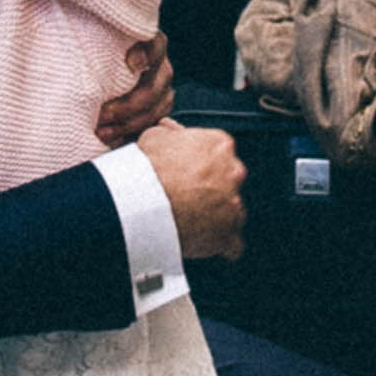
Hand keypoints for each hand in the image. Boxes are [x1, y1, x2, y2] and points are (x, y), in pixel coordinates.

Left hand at [95, 33, 174, 146]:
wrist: (107, 70)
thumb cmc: (98, 53)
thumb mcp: (97, 40)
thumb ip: (93, 35)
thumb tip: (70, 23)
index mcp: (149, 43)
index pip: (154, 46)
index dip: (146, 55)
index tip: (131, 63)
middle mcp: (161, 66)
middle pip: (153, 89)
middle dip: (126, 106)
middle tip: (101, 114)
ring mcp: (163, 90)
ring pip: (154, 112)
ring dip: (127, 126)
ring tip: (102, 132)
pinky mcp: (159, 111)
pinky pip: (150, 127)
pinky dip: (130, 136)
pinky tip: (111, 140)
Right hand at [136, 120, 245, 260]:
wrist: (141, 203)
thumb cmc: (146, 170)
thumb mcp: (153, 137)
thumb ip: (170, 134)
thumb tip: (170, 130)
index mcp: (219, 145)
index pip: (220, 153)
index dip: (203, 164)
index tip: (190, 173)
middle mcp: (233, 172)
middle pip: (230, 181)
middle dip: (214, 189)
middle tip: (189, 197)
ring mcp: (233, 204)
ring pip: (232, 211)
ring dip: (217, 216)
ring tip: (192, 222)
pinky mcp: (228, 234)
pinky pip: (232, 243)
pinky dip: (221, 244)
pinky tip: (206, 243)